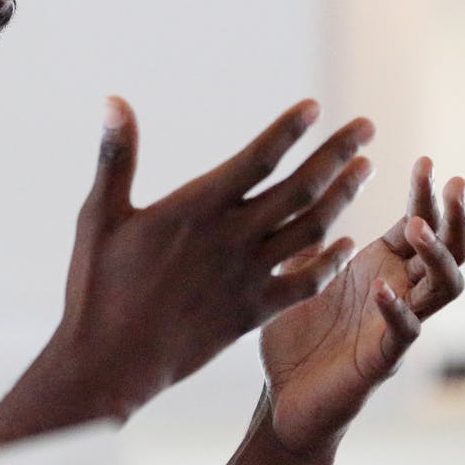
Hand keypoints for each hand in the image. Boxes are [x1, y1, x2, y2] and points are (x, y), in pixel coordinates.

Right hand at [50, 97, 374, 418]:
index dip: (288, 130)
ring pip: (311, 230)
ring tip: (365, 169)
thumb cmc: (97, 286)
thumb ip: (117, 156)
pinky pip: (305, 284)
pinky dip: (331, 262)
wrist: (110, 363)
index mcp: (195, 210)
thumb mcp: (100, 215)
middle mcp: (231, 239)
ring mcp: (247, 277)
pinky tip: (348, 244)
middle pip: (299, 188)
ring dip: (342, 196)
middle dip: (337, 154)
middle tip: (367, 128)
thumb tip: (114, 101)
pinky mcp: (253, 312)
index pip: (256, 159)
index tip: (315, 107)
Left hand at [259, 157, 464, 464]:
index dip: (426, 194)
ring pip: (442, 288)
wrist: (282, 403)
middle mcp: (397, 294)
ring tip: (416, 226)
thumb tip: (305, 191)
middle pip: (449, 251)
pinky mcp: (379, 361)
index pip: (417, 224)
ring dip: (434, 255)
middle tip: (454, 183)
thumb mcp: (297, 275)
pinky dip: (397, 311)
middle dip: (455, 217)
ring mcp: (394, 328)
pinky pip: (402, 334)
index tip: (427, 161)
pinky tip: (384, 290)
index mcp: (379, 270)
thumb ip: (309, 240)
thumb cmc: (294, 340)